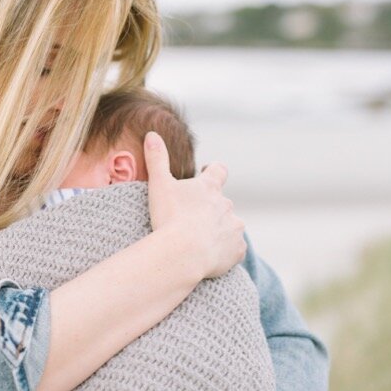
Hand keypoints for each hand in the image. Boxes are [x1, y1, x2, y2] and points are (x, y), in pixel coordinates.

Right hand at [143, 132, 245, 279]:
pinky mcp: (238, 249)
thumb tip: (152, 134)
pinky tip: (211, 257)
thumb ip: (157, 159)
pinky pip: (234, 249)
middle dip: (211, 208)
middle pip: (222, 202)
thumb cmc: (170, 217)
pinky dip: (225, 251)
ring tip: (201, 241)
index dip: (213, 170)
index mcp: (210, 187)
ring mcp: (235, 227)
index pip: (219, 170)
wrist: (184, 254)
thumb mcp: (159, 185)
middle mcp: (227, 204)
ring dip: (219, 230)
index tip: (205, 171)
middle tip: (193, 218)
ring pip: (230, 225)